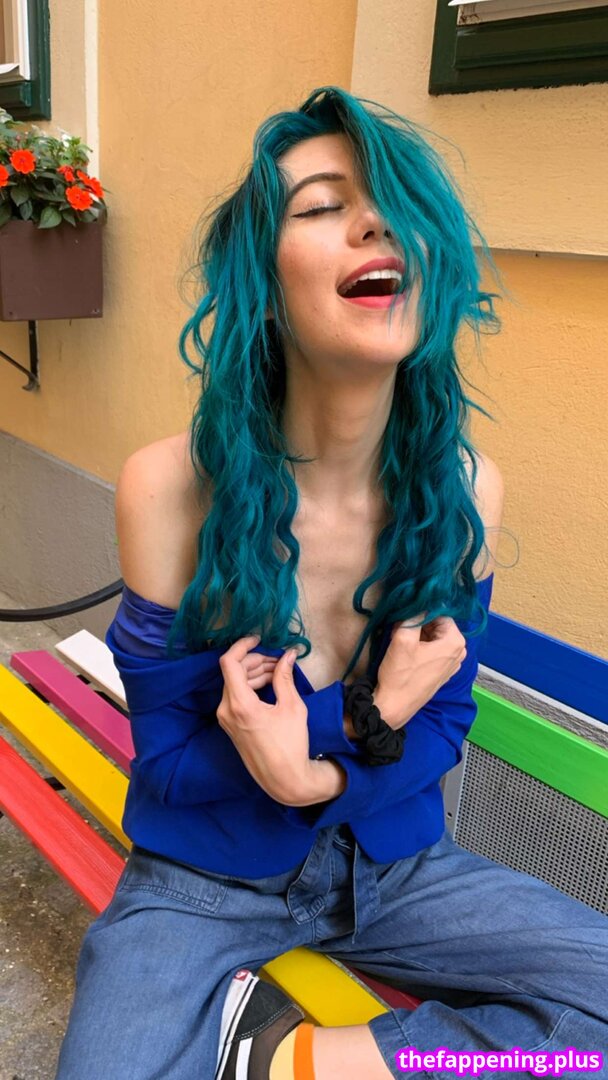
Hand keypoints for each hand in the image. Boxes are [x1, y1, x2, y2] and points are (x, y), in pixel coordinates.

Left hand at [217, 637, 344, 805]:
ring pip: (234, 683)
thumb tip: (288, 655)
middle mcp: (226, 710)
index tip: (259, 639)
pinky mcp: (230, 725)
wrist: (284, 779)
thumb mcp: (292, 706)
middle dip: (255, 661)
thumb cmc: (291, 744)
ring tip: (278, 672)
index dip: (242, 645)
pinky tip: (269, 685)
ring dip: (254, 673)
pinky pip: (235, 696)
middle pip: (234, 671)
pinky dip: (250, 686)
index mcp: (239, 704)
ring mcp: (225, 719)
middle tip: (278, 660)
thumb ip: (285, 677)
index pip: (229, 662)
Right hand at [373, 614, 466, 730]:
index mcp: (455, 642)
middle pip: (438, 625)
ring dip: (418, 634)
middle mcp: (459, 652)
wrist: (394, 705)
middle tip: (400, 627)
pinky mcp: (442, 673)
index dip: (421, 610)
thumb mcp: (403, 638)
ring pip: (434, 638)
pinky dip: (421, 647)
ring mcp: (452, 664)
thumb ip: (413, 615)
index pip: (440, 612)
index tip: (405, 615)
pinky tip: (406, 651)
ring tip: (400, 639)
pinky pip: (434, 651)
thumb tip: (418, 602)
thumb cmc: (400, 673)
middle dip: (419, 623)